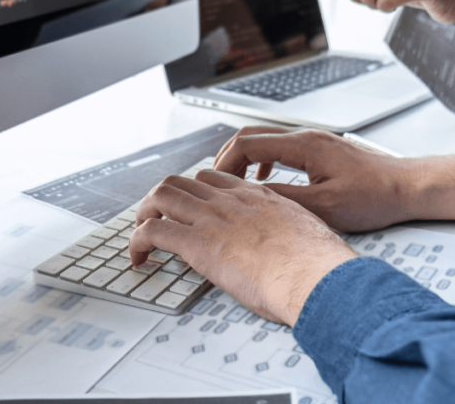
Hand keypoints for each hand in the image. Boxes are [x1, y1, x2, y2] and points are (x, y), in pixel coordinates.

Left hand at [128, 170, 356, 325]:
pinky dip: (136, 242)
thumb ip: (289, 233)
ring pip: (161, 196)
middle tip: (158, 218)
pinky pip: (152, 231)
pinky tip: (138, 258)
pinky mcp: (197, 243)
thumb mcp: (307, 234)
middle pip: (184, 181)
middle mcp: (231, 201)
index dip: (197, 192)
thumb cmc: (318, 264)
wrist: (314, 274)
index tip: (192, 209)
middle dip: (164, 198)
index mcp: (259, 198)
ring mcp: (212, 219)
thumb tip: (290, 248)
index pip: (216, 180)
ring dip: (144, 213)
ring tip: (141, 234)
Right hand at [213, 126, 454, 231]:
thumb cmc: (376, 197)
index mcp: (303, 146)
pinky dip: (264, 161)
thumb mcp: (324, 207)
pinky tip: (266, 182)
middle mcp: (306, 137)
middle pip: (250, 135)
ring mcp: (314, 141)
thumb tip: (251, 200)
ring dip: (245, 160)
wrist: (408, 188)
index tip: (215, 184)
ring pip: (265, 140)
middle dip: (227, 159)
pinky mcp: (321, 150)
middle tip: (215, 184)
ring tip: (236, 185)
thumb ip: (283, 200)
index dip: (224, 164)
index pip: (247, 143)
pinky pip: (281, 148)